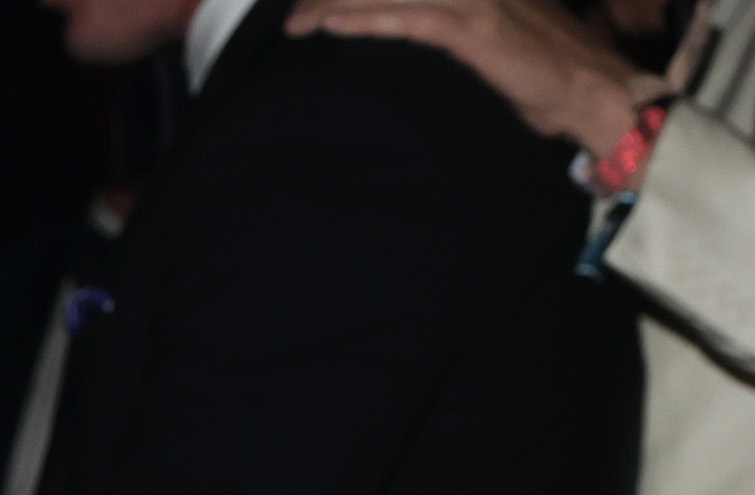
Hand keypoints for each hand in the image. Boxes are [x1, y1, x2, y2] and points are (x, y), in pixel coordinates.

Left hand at [285, 0, 661, 155]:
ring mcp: (477, 0)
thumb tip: (420, 26)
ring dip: (339, 6)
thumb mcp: (497, 35)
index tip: (321, 1)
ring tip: (299, 21)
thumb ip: (459, 24)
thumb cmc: (546, 70)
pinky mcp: (476, 29)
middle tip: (297, 12)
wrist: (592, 89)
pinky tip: (332, 25)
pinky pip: (409, 21)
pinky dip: (366, 22)